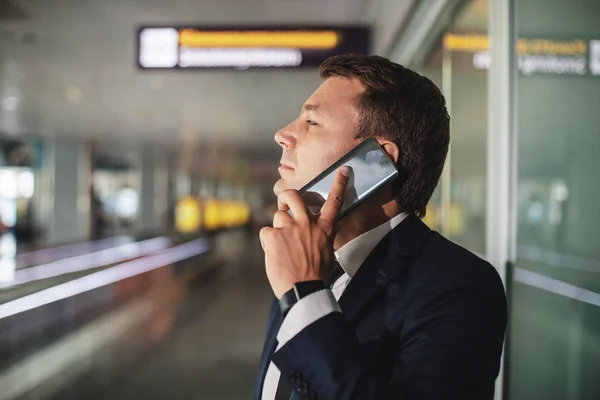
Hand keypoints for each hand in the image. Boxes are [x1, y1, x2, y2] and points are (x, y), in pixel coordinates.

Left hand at [259, 167, 349, 298]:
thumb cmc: (316, 275)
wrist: (304, 290)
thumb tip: (311, 234)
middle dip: (287, 196)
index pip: (334, 201)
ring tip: (282, 247)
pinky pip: (266, 232)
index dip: (339, 183)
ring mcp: (289, 228)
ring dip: (278, 228)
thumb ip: (319, 237)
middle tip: (284, 203)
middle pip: (294, 196)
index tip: (343, 170)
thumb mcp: (327, 252)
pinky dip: (268, 242)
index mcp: (323, 228)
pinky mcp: (274, 236)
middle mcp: (307, 223)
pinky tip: (274, 254)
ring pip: (277, 216)